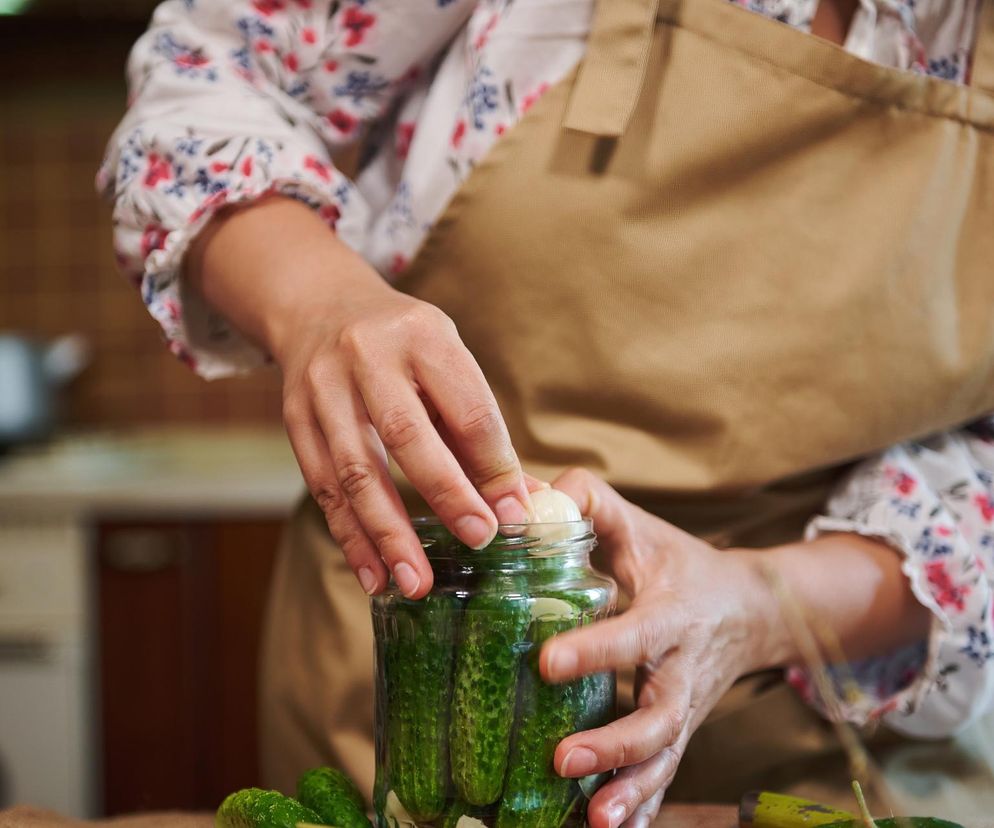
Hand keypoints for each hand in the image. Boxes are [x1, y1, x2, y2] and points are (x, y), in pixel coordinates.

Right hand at [188, 197, 531, 597]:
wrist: (320, 307)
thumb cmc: (403, 344)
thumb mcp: (447, 361)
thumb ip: (477, 430)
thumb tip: (521, 500)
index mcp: (424, 336)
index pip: (467, 408)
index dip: (494, 466)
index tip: (515, 515)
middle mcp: (369, 356)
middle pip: (407, 435)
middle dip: (445, 495)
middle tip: (478, 542)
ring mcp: (324, 387)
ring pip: (355, 470)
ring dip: (387, 533)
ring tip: (415, 582)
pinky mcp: (294, 417)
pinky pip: (323, 486)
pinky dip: (350, 535)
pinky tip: (373, 573)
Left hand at [539, 469, 781, 827]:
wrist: (748, 606)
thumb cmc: (676, 561)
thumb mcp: (636, 524)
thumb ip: (584, 501)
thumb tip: (523, 497)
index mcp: (671, 614)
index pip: (635, 634)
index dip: (596, 650)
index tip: (547, 662)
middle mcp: (683, 669)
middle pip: (659, 716)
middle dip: (614, 742)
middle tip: (561, 757)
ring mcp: (684, 708)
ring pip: (665, 757)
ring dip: (631, 790)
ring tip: (592, 817)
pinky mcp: (678, 732)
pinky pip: (663, 775)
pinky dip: (642, 806)